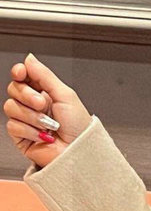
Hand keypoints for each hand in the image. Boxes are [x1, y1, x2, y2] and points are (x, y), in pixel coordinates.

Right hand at [5, 53, 91, 168]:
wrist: (79, 152)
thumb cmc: (79, 127)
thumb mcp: (65, 94)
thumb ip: (44, 75)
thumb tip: (29, 58)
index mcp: (45, 93)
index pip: (23, 76)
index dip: (19, 72)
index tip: (21, 72)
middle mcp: (34, 105)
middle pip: (13, 89)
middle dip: (27, 96)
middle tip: (43, 104)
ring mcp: (26, 120)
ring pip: (10, 107)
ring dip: (31, 116)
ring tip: (49, 125)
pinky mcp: (21, 137)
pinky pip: (13, 126)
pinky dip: (30, 131)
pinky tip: (43, 136)